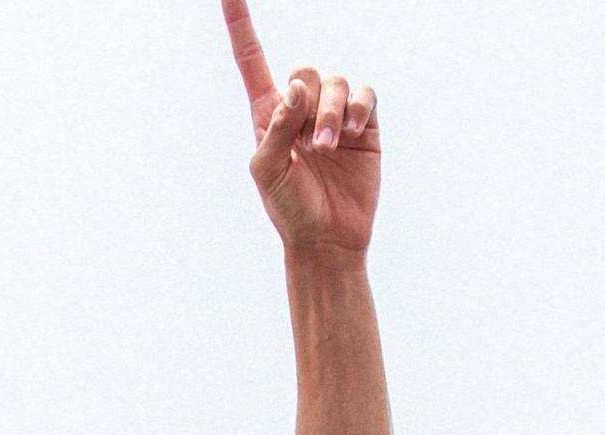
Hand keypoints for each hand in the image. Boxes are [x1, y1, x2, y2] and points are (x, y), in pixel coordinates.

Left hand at [223, 0, 378, 255]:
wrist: (328, 239)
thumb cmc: (289, 209)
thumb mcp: (267, 171)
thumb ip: (276, 126)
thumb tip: (295, 87)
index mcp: (268, 112)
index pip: (251, 59)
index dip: (240, 25)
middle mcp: (302, 107)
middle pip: (306, 70)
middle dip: (310, 103)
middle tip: (311, 144)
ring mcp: (334, 115)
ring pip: (336, 81)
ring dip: (333, 111)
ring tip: (329, 147)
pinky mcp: (364, 125)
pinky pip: (365, 94)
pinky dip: (358, 107)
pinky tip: (352, 133)